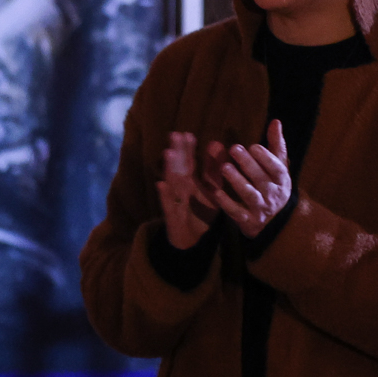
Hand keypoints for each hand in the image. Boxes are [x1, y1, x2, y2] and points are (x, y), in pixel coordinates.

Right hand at [156, 131, 217, 248]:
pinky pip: (167, 204)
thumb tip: (216, 143)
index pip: (189, 163)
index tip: (188, 134)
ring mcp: (175, 201)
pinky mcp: (171, 215)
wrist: (193, 242)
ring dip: (169, 168)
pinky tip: (161, 184)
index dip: (189, 149)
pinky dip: (164, 194)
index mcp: (191, 182)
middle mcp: (181, 189)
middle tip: (175, 135)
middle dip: (178, 153)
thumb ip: (213, 170)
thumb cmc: (202, 213)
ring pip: (172, 182)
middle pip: (179, 168)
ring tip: (169, 154)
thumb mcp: (212, 191)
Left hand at [208, 119, 292, 238]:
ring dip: (237, 181)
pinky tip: (216, 193)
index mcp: (281, 180)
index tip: (253, 146)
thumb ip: (276, 145)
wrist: (277, 223)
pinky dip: (227, 203)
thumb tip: (275, 121)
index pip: (276, 168)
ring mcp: (261, 209)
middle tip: (234, 148)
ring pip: (250, 194)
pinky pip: (237, 212)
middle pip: (261, 178)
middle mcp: (273, 194)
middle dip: (248, 164)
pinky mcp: (248, 221)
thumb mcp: (278, 167)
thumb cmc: (274, 187)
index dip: (266, 157)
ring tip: (224, 167)